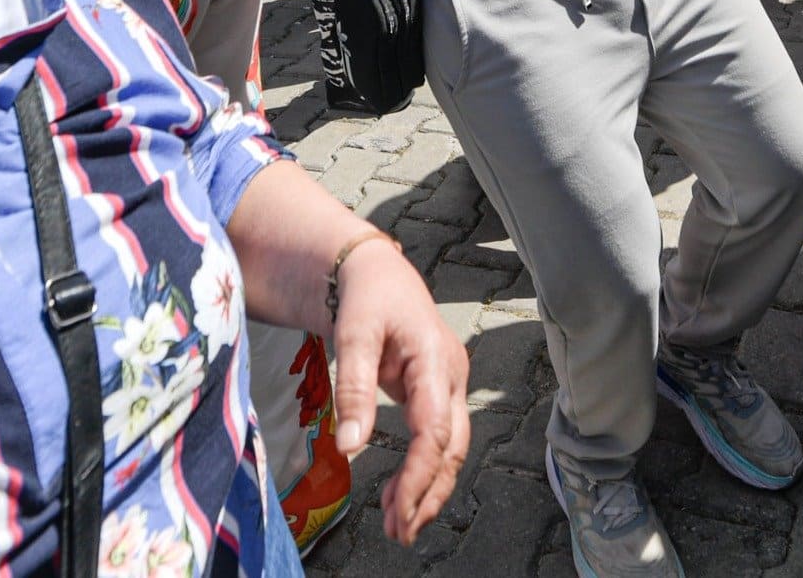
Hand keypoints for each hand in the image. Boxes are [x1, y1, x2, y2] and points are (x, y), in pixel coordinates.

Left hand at [328, 235, 469, 544]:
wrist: (376, 270)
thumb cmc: (366, 295)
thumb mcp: (353, 334)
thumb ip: (353, 390)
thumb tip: (350, 449)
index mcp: (437, 360)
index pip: (435, 430)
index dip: (420, 474)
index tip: (399, 510)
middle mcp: (453, 376)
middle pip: (452, 447)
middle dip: (428, 494)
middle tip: (399, 532)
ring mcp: (449, 385)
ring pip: (449, 448)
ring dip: (426, 488)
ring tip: (397, 524)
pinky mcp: (438, 392)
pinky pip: (437, 438)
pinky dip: (421, 470)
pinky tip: (398, 493)